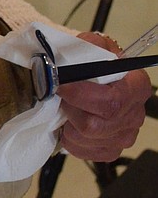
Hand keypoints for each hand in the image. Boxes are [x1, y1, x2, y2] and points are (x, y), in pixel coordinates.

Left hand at [58, 32, 149, 161]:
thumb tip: (67, 59)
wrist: (95, 78)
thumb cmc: (94, 63)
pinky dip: (69, 138)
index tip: (61, 86)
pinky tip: (70, 123)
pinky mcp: (111, 150)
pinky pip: (82, 151)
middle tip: (60, 97)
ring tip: (65, 109)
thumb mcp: (93, 46)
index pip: (111, 100)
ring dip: (67, 124)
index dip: (81, 96)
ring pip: (84, 139)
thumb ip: (85, 47)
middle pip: (94, 125)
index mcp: (136, 86)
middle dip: (70, 110)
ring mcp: (124, 136)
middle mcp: (135, 114)